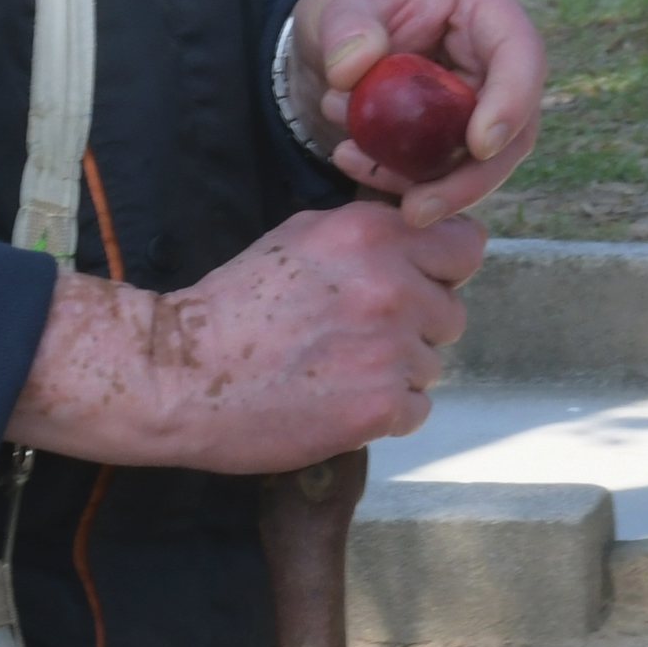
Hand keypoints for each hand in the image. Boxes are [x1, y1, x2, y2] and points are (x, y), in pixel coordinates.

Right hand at [8, 198, 487, 473]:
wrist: (182, 373)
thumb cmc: (233, 303)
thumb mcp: (300, 236)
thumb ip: (366, 234)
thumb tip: (414, 238)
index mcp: (372, 235)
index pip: (465, 245)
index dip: (443, 267)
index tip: (418, 282)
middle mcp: (393, 286)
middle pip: (451, 312)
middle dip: (417, 325)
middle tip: (362, 335)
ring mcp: (391, 349)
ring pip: (432, 363)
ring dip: (397, 370)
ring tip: (339, 369)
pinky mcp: (381, 406)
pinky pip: (416, 409)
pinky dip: (386, 412)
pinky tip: (339, 401)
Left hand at [292, 0, 551, 222]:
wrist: (333, 40)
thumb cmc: (349, 7)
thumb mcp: (336, 5)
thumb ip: (344, 29)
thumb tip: (352, 69)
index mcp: (484, 5)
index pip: (521, 56)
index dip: (512, 104)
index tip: (479, 147)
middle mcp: (495, 57)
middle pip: (515, 127)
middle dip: (470, 178)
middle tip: (418, 210)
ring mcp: (482, 100)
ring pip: (486, 163)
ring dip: (432, 186)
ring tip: (358, 168)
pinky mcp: (459, 136)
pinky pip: (448, 172)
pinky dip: (406, 182)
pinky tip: (355, 164)